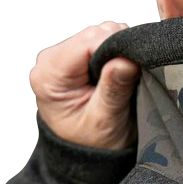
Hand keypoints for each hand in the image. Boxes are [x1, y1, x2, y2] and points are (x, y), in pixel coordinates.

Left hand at [29, 22, 140, 149]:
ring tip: (124, 77)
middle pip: (95, 34)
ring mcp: (66, 54)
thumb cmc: (92, 142)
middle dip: (119, 49)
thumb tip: (125, 60)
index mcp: (49, 76)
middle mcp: (52, 60)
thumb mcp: (105, 121)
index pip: (86, 43)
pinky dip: (120, 49)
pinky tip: (120, 70)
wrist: (90, 152)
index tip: (133, 66)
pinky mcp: (80, 53)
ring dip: (121, 49)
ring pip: (104, 32)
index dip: (115, 48)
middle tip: (130, 77)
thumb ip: (113, 89)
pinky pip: (107, 37)